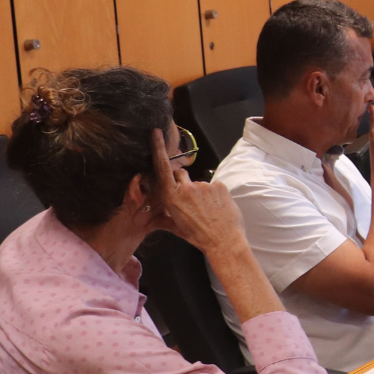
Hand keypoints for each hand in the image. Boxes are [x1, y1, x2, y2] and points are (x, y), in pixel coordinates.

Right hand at [149, 129, 245, 251]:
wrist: (224, 240)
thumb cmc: (198, 235)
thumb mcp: (175, 227)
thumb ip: (162, 218)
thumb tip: (149, 220)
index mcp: (172, 197)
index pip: (162, 168)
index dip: (158, 149)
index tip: (156, 132)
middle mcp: (187, 188)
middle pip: (180, 174)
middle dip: (181, 182)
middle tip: (190, 199)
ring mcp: (204, 185)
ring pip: (198, 183)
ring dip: (200, 192)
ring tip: (206, 209)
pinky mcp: (219, 185)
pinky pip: (214, 185)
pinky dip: (214, 194)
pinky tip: (217, 206)